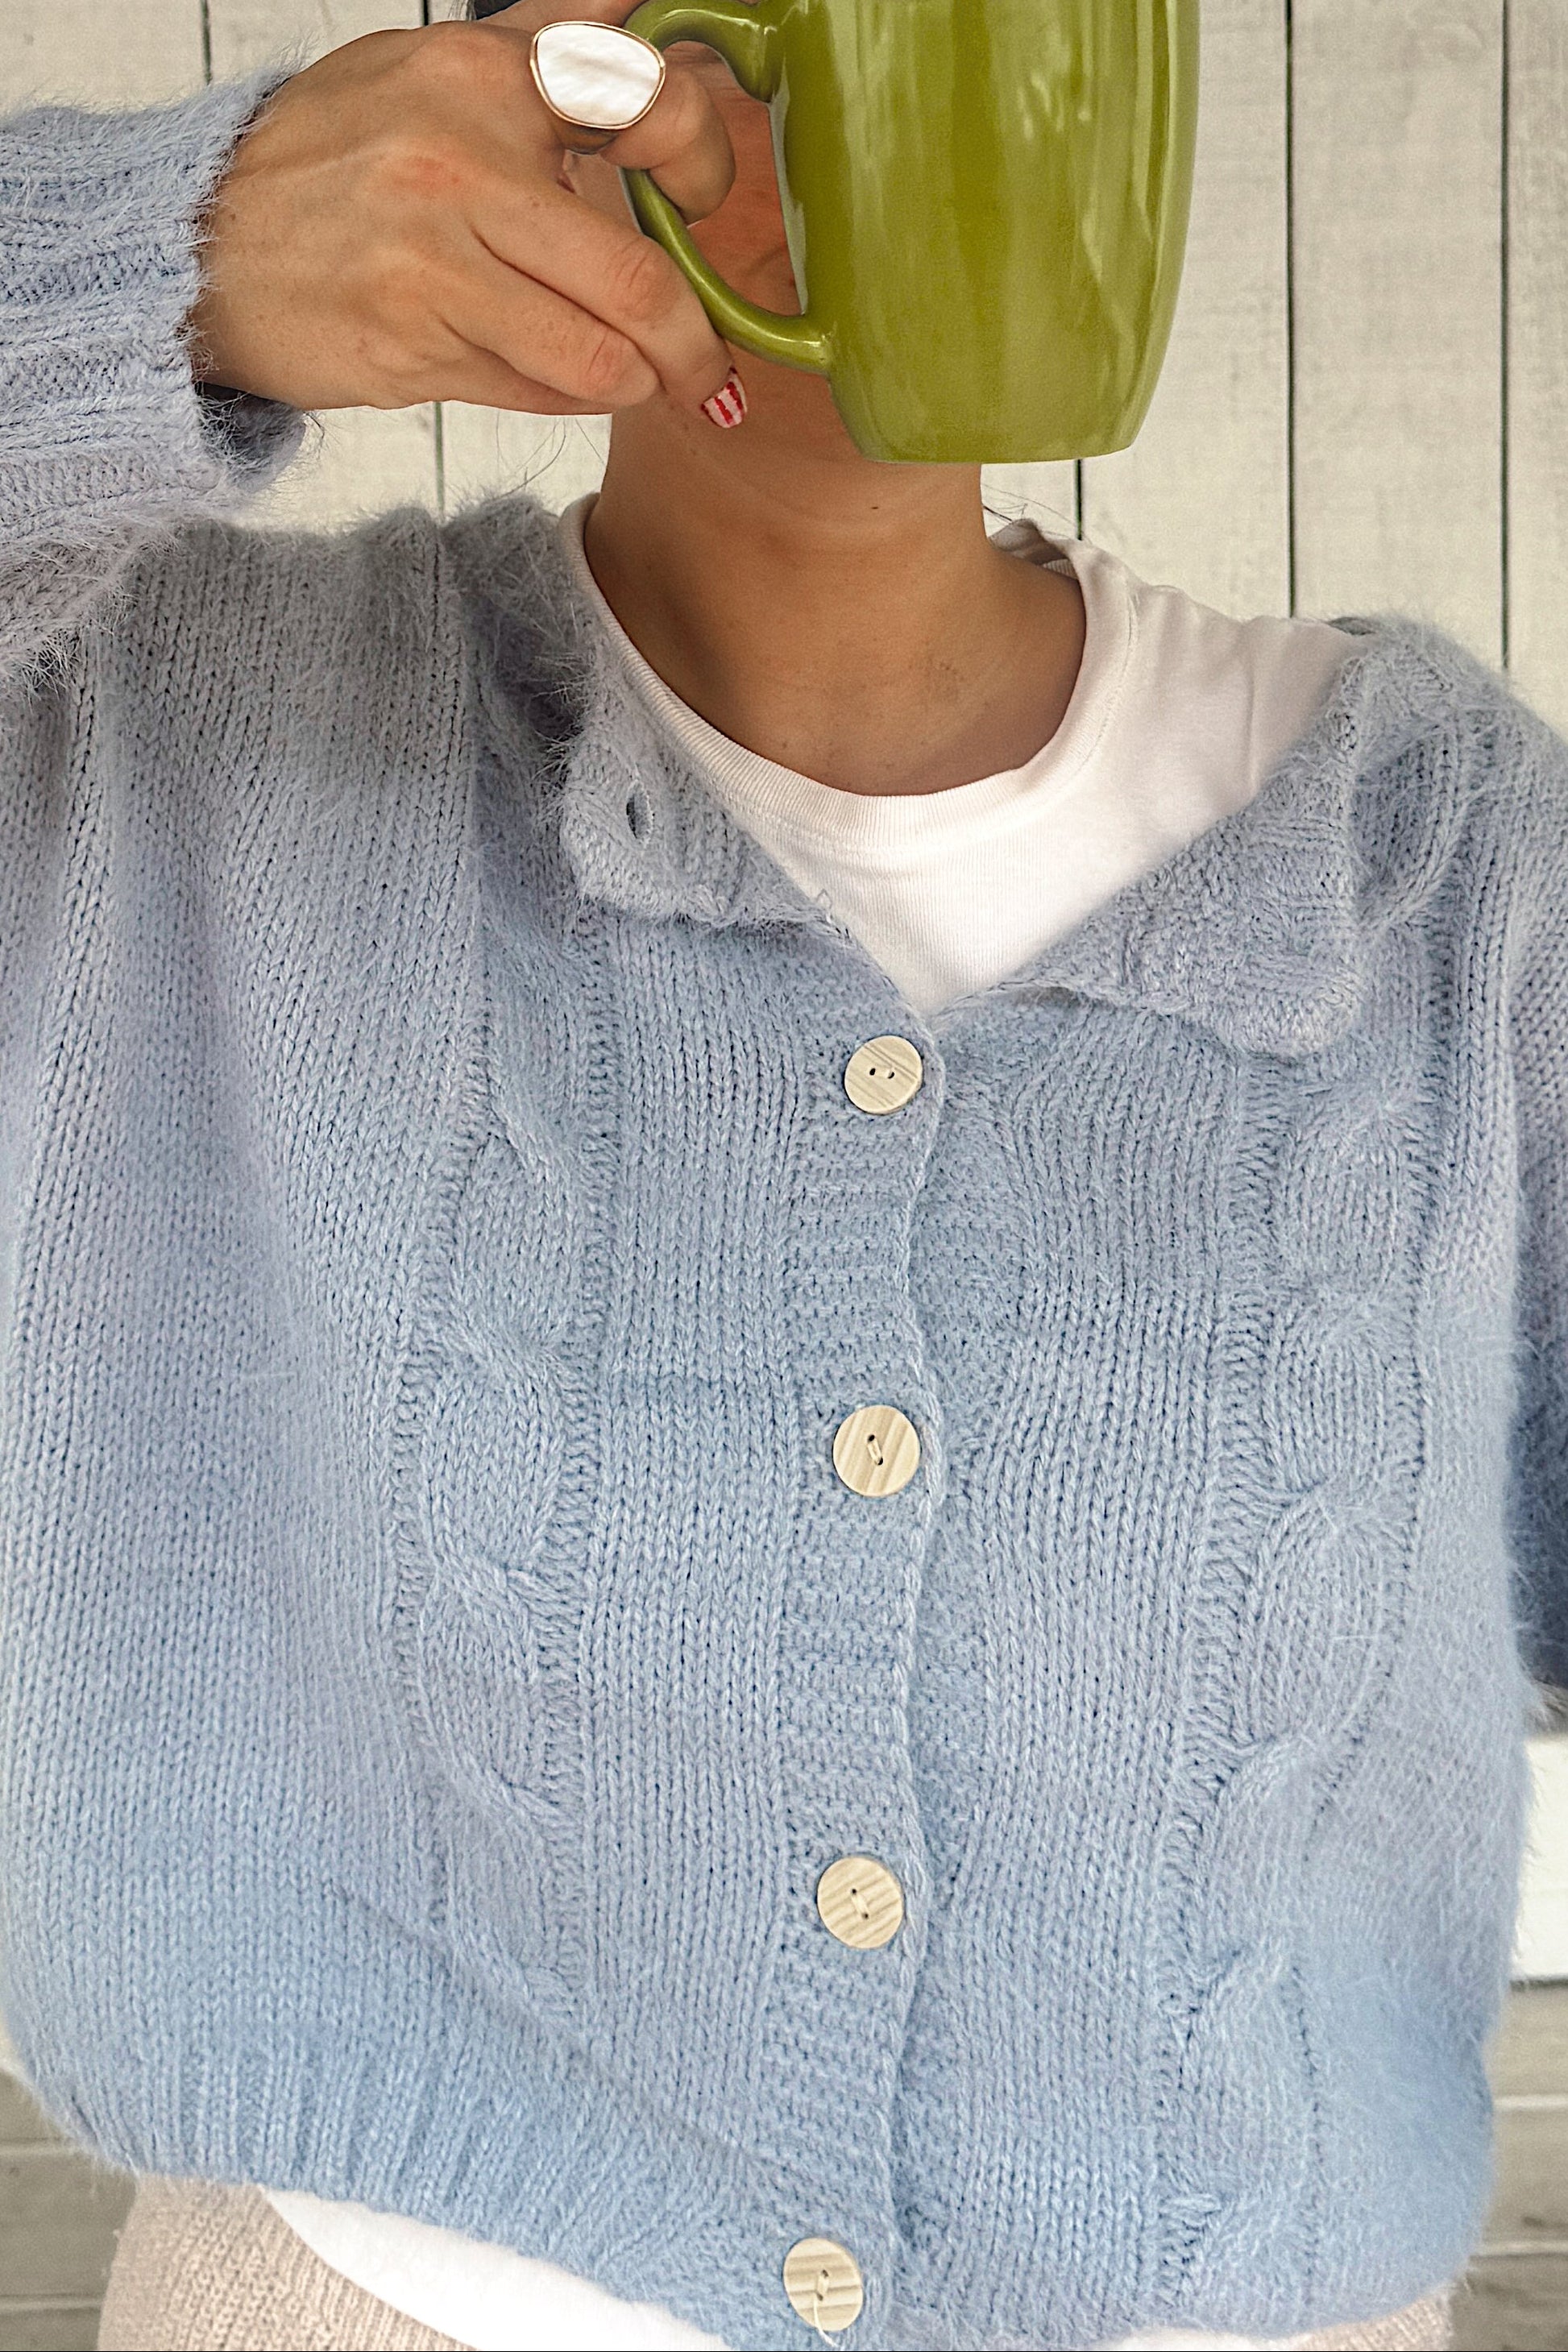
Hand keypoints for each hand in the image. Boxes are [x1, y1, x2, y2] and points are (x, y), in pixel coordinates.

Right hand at [186, 0, 736, 416]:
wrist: (201, 242)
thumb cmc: (333, 163)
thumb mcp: (433, 67)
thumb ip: (546, 43)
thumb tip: (646, 7)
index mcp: (481, 73)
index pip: (646, 102)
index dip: (702, 162)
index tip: (697, 199)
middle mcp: (460, 161)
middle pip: (637, 276)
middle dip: (693, 341)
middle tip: (709, 366)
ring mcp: (433, 261)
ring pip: (598, 357)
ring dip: (639, 385)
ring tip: (644, 384)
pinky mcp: (412, 344)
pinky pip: (538, 390)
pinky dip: (571, 398)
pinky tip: (561, 382)